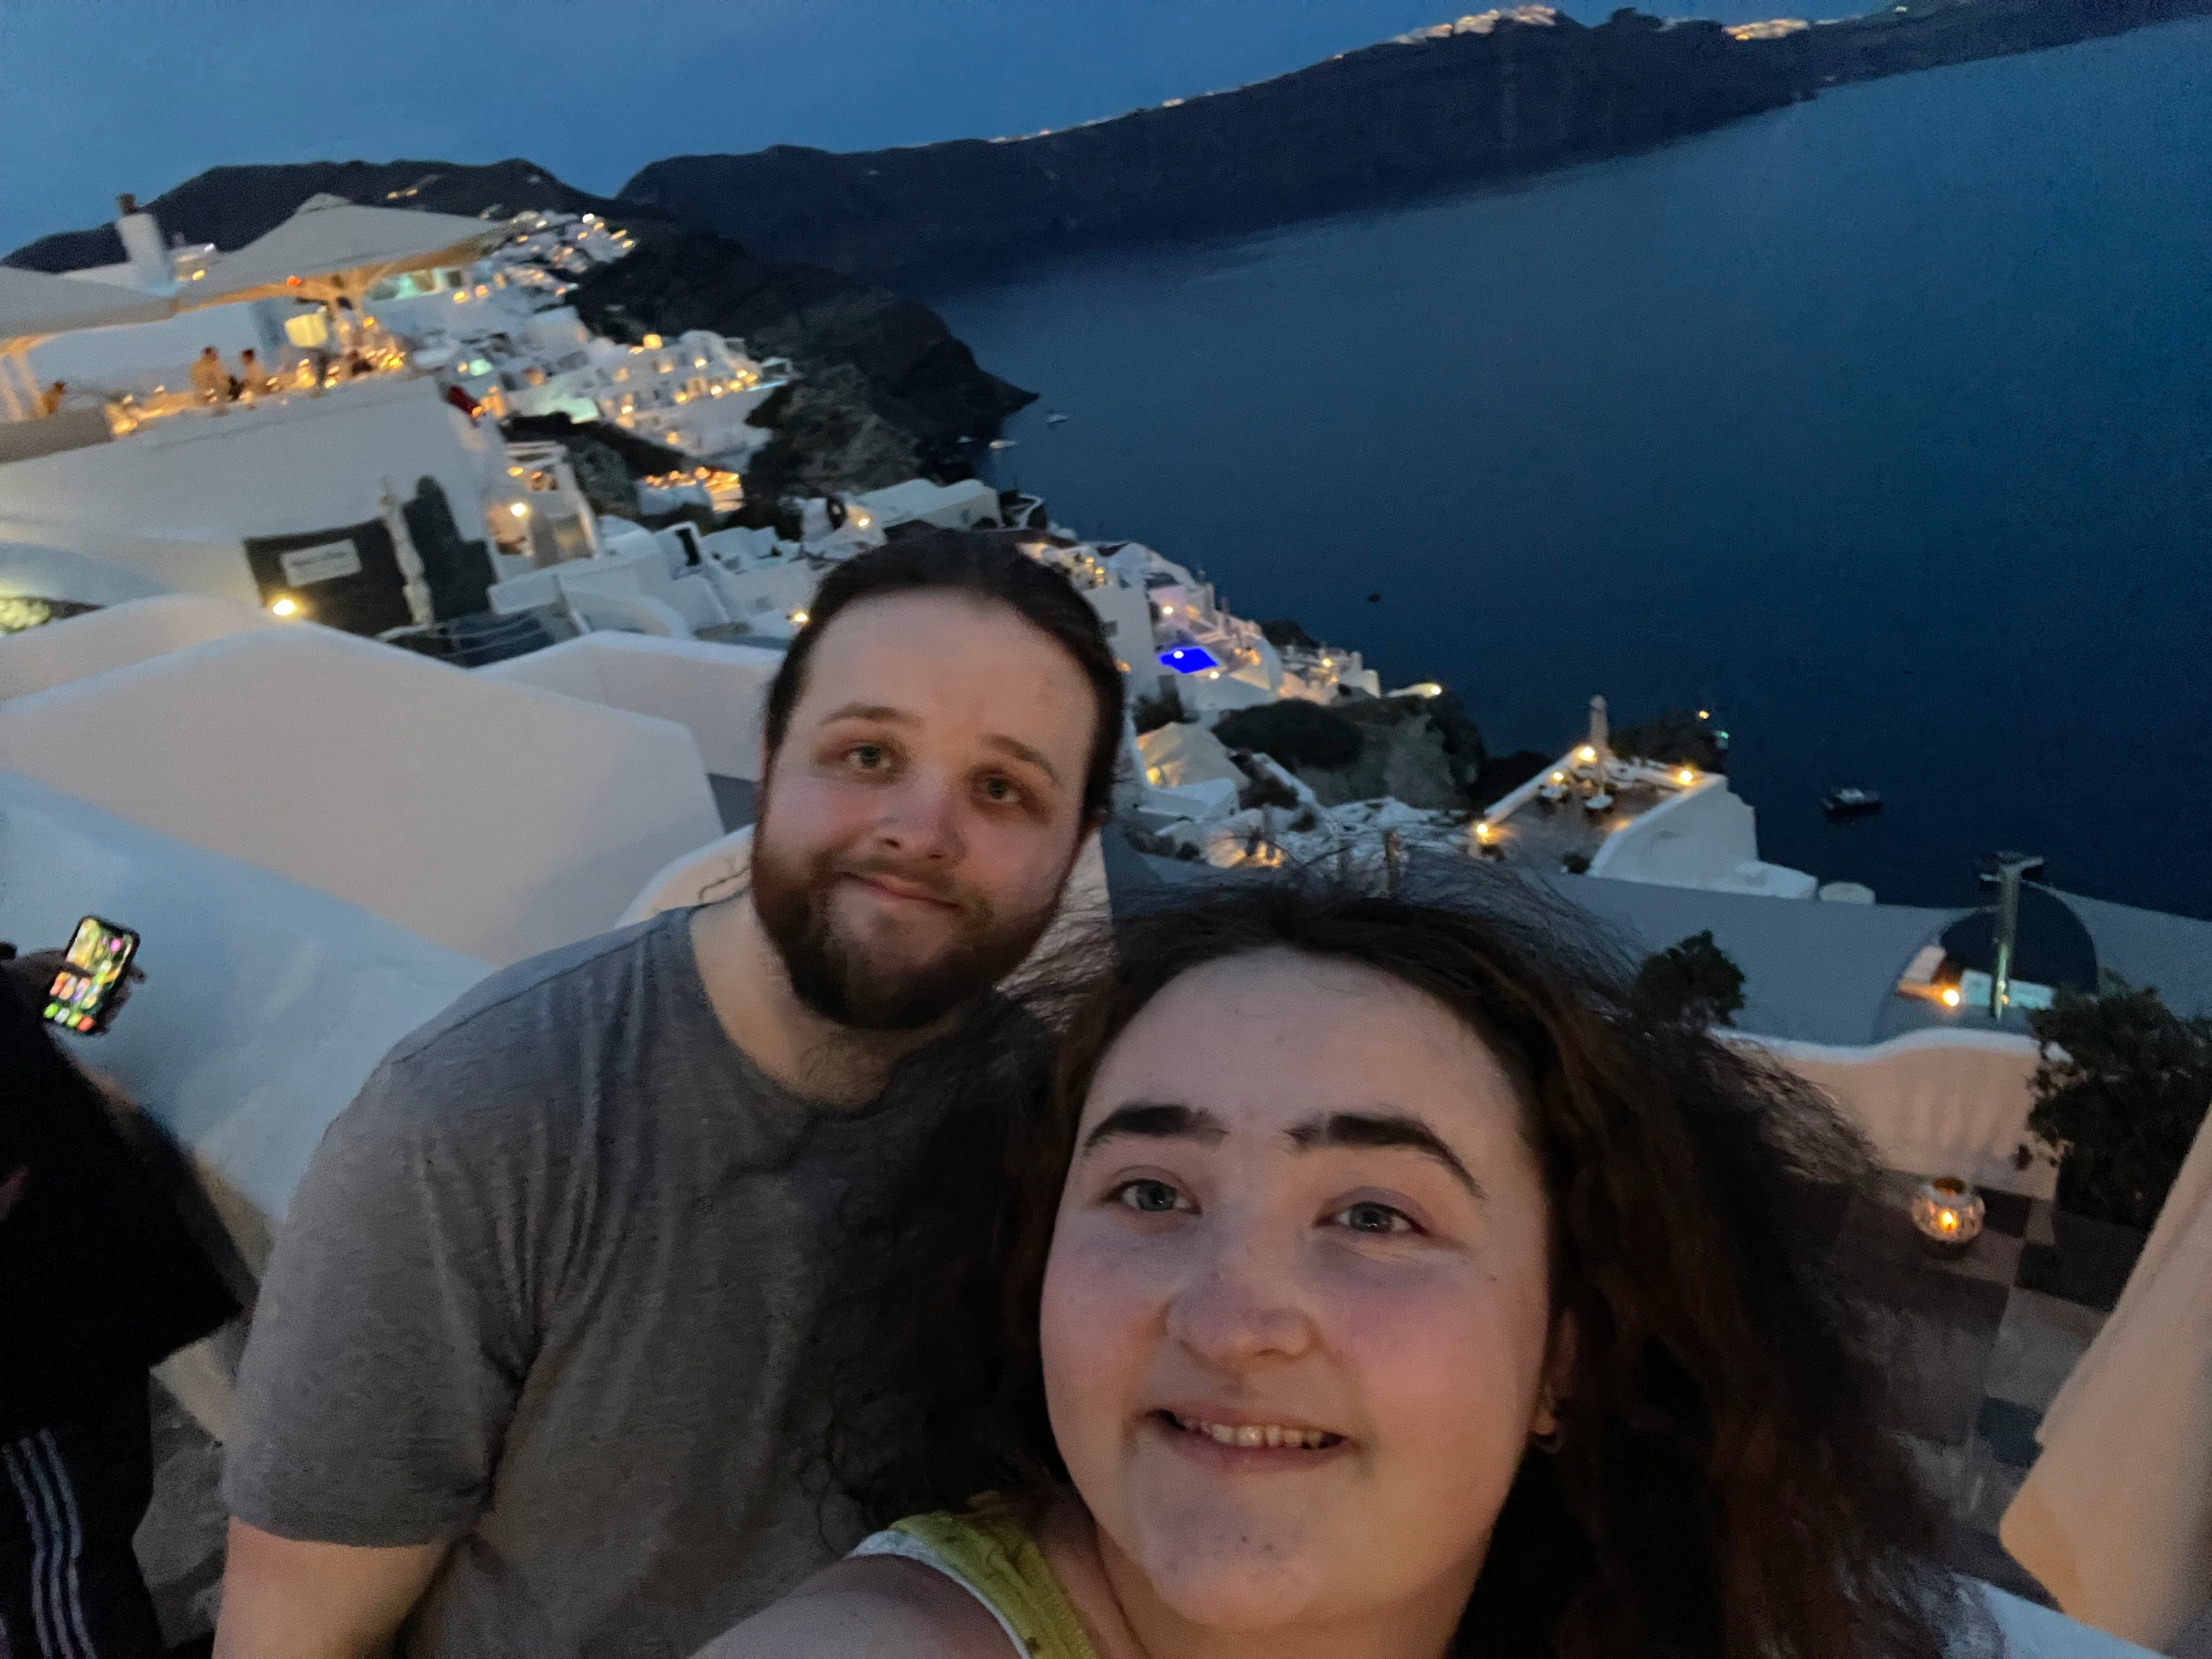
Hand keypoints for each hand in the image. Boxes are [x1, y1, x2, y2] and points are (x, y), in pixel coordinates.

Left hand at [5, 947, 142, 1029]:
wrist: (5, 986)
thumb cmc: (25, 969)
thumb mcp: (46, 960)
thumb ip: (68, 965)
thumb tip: (91, 974)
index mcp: (81, 965)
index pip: (111, 966)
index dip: (129, 969)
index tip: (141, 978)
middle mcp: (82, 983)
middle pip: (112, 989)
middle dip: (120, 994)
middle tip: (120, 998)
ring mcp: (76, 1001)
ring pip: (104, 1007)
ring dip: (111, 1011)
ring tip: (108, 1015)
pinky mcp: (68, 1017)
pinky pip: (89, 1025)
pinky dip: (98, 1028)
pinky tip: (102, 1029)